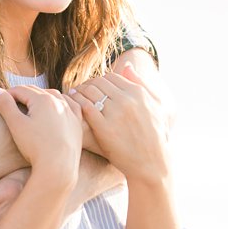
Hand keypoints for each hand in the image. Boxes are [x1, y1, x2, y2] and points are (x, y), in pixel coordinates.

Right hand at [0, 84, 81, 178]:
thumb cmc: (35, 146)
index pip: (19, 90)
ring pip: (54, 96)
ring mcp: (70, 112)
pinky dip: (61, 103)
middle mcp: (59, 101)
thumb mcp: (15, 124)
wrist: (59, 167)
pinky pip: (70, 106)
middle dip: (21, 95)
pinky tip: (58, 106)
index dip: (6, 94)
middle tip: (10, 103)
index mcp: (42, 99)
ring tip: (31, 104)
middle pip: (35, 91)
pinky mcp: (77, 123)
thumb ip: (4, 104)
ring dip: (40, 96)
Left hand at [68, 65, 169, 185]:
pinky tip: (72, 105)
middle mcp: (127, 100)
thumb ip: (140, 83)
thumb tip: (126, 65)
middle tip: (78, 89)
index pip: (111, 76)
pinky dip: (76, 103)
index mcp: (139, 93)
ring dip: (78, 92)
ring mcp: (115, 114)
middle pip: (98, 83)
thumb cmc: (153, 136)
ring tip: (72, 95)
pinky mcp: (104, 127)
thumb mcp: (155, 106)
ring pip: (89, 92)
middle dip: (87, 85)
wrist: (151, 163)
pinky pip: (85, 107)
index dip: (99, 80)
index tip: (92, 86)